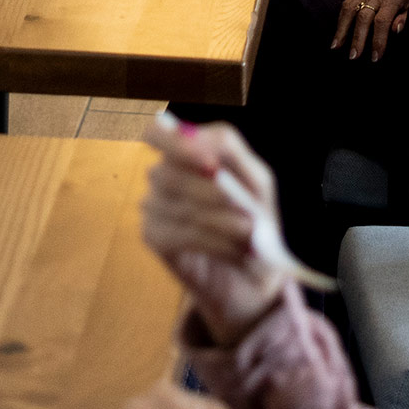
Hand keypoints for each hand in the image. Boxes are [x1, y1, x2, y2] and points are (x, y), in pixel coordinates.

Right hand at [139, 121, 292, 344]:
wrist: (253, 276)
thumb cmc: (255, 220)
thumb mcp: (256, 181)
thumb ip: (232, 152)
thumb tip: (200, 143)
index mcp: (185, 153)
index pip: (157, 132)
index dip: (177, 144)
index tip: (210, 164)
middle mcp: (161, 175)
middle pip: (170, 172)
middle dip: (214, 194)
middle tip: (248, 215)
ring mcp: (152, 206)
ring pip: (179, 206)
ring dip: (222, 223)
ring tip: (249, 236)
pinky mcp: (153, 237)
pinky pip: (180, 233)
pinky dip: (215, 243)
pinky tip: (235, 251)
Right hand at [333, 0, 408, 59]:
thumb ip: (404, 18)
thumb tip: (396, 30)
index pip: (382, 21)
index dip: (378, 39)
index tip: (375, 56)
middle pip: (363, 17)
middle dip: (357, 38)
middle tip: (353, 56)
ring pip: (349, 10)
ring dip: (342, 30)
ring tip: (336, 46)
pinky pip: (345, 6)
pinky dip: (340, 21)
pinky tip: (337, 35)